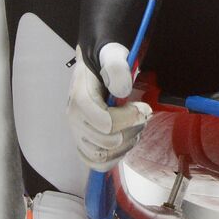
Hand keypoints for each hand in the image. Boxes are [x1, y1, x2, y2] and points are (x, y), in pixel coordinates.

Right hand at [66, 41, 151, 170]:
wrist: (95, 66)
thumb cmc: (105, 61)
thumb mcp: (114, 56)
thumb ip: (117, 69)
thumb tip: (122, 92)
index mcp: (80, 99)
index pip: (106, 123)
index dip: (130, 119)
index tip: (144, 107)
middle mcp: (74, 120)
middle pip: (107, 142)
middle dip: (132, 130)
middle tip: (143, 116)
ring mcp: (77, 133)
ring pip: (102, 156)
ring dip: (125, 145)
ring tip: (135, 128)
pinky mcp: (82, 143)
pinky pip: (96, 163)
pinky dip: (114, 158)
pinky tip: (125, 141)